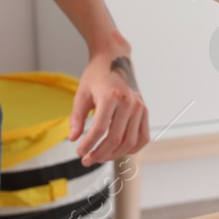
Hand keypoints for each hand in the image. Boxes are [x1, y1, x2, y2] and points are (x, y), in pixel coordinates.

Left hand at [71, 49, 148, 165]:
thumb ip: (77, 117)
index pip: (100, 129)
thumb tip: (73, 138)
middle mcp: (128, 102)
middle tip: (87, 160)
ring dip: (114, 155)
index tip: (80, 152)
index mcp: (111, 96)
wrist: (114, 59)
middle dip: (100, 153)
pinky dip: (132, 148)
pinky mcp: (145, 110)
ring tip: (99, 157)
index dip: (89, 144)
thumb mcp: (81, 94)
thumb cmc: (96, 76)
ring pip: (130, 142)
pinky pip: (143, 137)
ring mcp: (139, 107)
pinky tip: (119, 152)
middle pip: (115, 139)